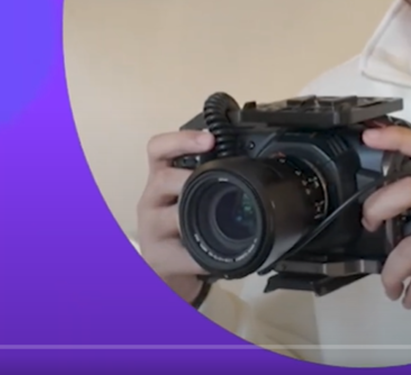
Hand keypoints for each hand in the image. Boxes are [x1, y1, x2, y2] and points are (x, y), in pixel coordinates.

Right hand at [135, 129, 214, 303]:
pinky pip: (184, 252)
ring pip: (173, 215)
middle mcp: (152, 198)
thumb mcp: (193, 199)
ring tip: (216, 220)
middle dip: (192, 178)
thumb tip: (259, 166)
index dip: (181, 140)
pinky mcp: (158, 256)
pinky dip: (203, 254)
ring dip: (198, 216)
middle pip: (164, 179)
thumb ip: (210, 180)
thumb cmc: (183, 229)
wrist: (168, 271)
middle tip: (218, 180)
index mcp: (163, 179)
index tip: (209, 139)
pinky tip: (214, 256)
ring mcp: (151, 228)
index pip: (159, 149)